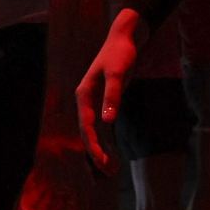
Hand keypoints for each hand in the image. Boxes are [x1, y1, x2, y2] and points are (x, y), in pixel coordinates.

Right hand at [76, 13, 141, 160]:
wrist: (125, 36)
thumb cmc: (121, 53)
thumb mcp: (118, 73)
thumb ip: (113, 96)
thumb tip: (108, 121)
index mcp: (84, 94)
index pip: (87, 127)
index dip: (95, 146)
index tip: (104, 163)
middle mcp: (86, 100)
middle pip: (88, 133)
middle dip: (97, 154)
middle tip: (110, 173)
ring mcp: (94, 101)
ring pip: (94, 131)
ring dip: (102, 150)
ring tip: (112, 169)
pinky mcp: (104, 100)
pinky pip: (102, 126)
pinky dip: (107, 140)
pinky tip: (113, 153)